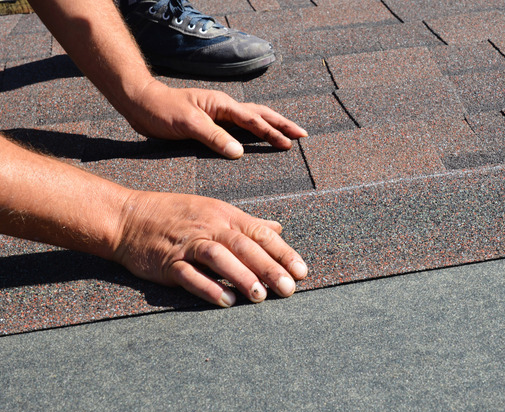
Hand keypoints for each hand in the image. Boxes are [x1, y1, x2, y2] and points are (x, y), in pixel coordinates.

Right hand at [113, 190, 307, 306]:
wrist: (128, 217)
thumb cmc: (176, 215)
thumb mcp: (215, 211)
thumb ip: (248, 223)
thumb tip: (278, 228)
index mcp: (225, 215)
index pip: (261, 233)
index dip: (283, 253)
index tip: (302, 272)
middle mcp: (209, 227)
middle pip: (245, 246)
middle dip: (269, 268)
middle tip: (289, 289)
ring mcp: (188, 244)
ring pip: (219, 258)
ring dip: (242, 277)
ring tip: (260, 297)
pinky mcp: (168, 262)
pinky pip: (190, 275)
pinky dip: (208, 288)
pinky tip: (226, 302)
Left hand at [125, 79, 307, 158]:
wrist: (140, 103)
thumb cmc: (161, 111)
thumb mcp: (188, 124)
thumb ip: (214, 137)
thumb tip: (239, 152)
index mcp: (222, 105)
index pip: (253, 120)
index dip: (272, 133)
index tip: (288, 144)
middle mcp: (224, 108)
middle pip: (261, 114)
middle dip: (283, 125)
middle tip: (302, 135)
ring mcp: (219, 114)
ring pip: (253, 118)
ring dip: (272, 126)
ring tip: (289, 134)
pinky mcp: (212, 123)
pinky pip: (240, 127)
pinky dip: (256, 131)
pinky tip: (260, 138)